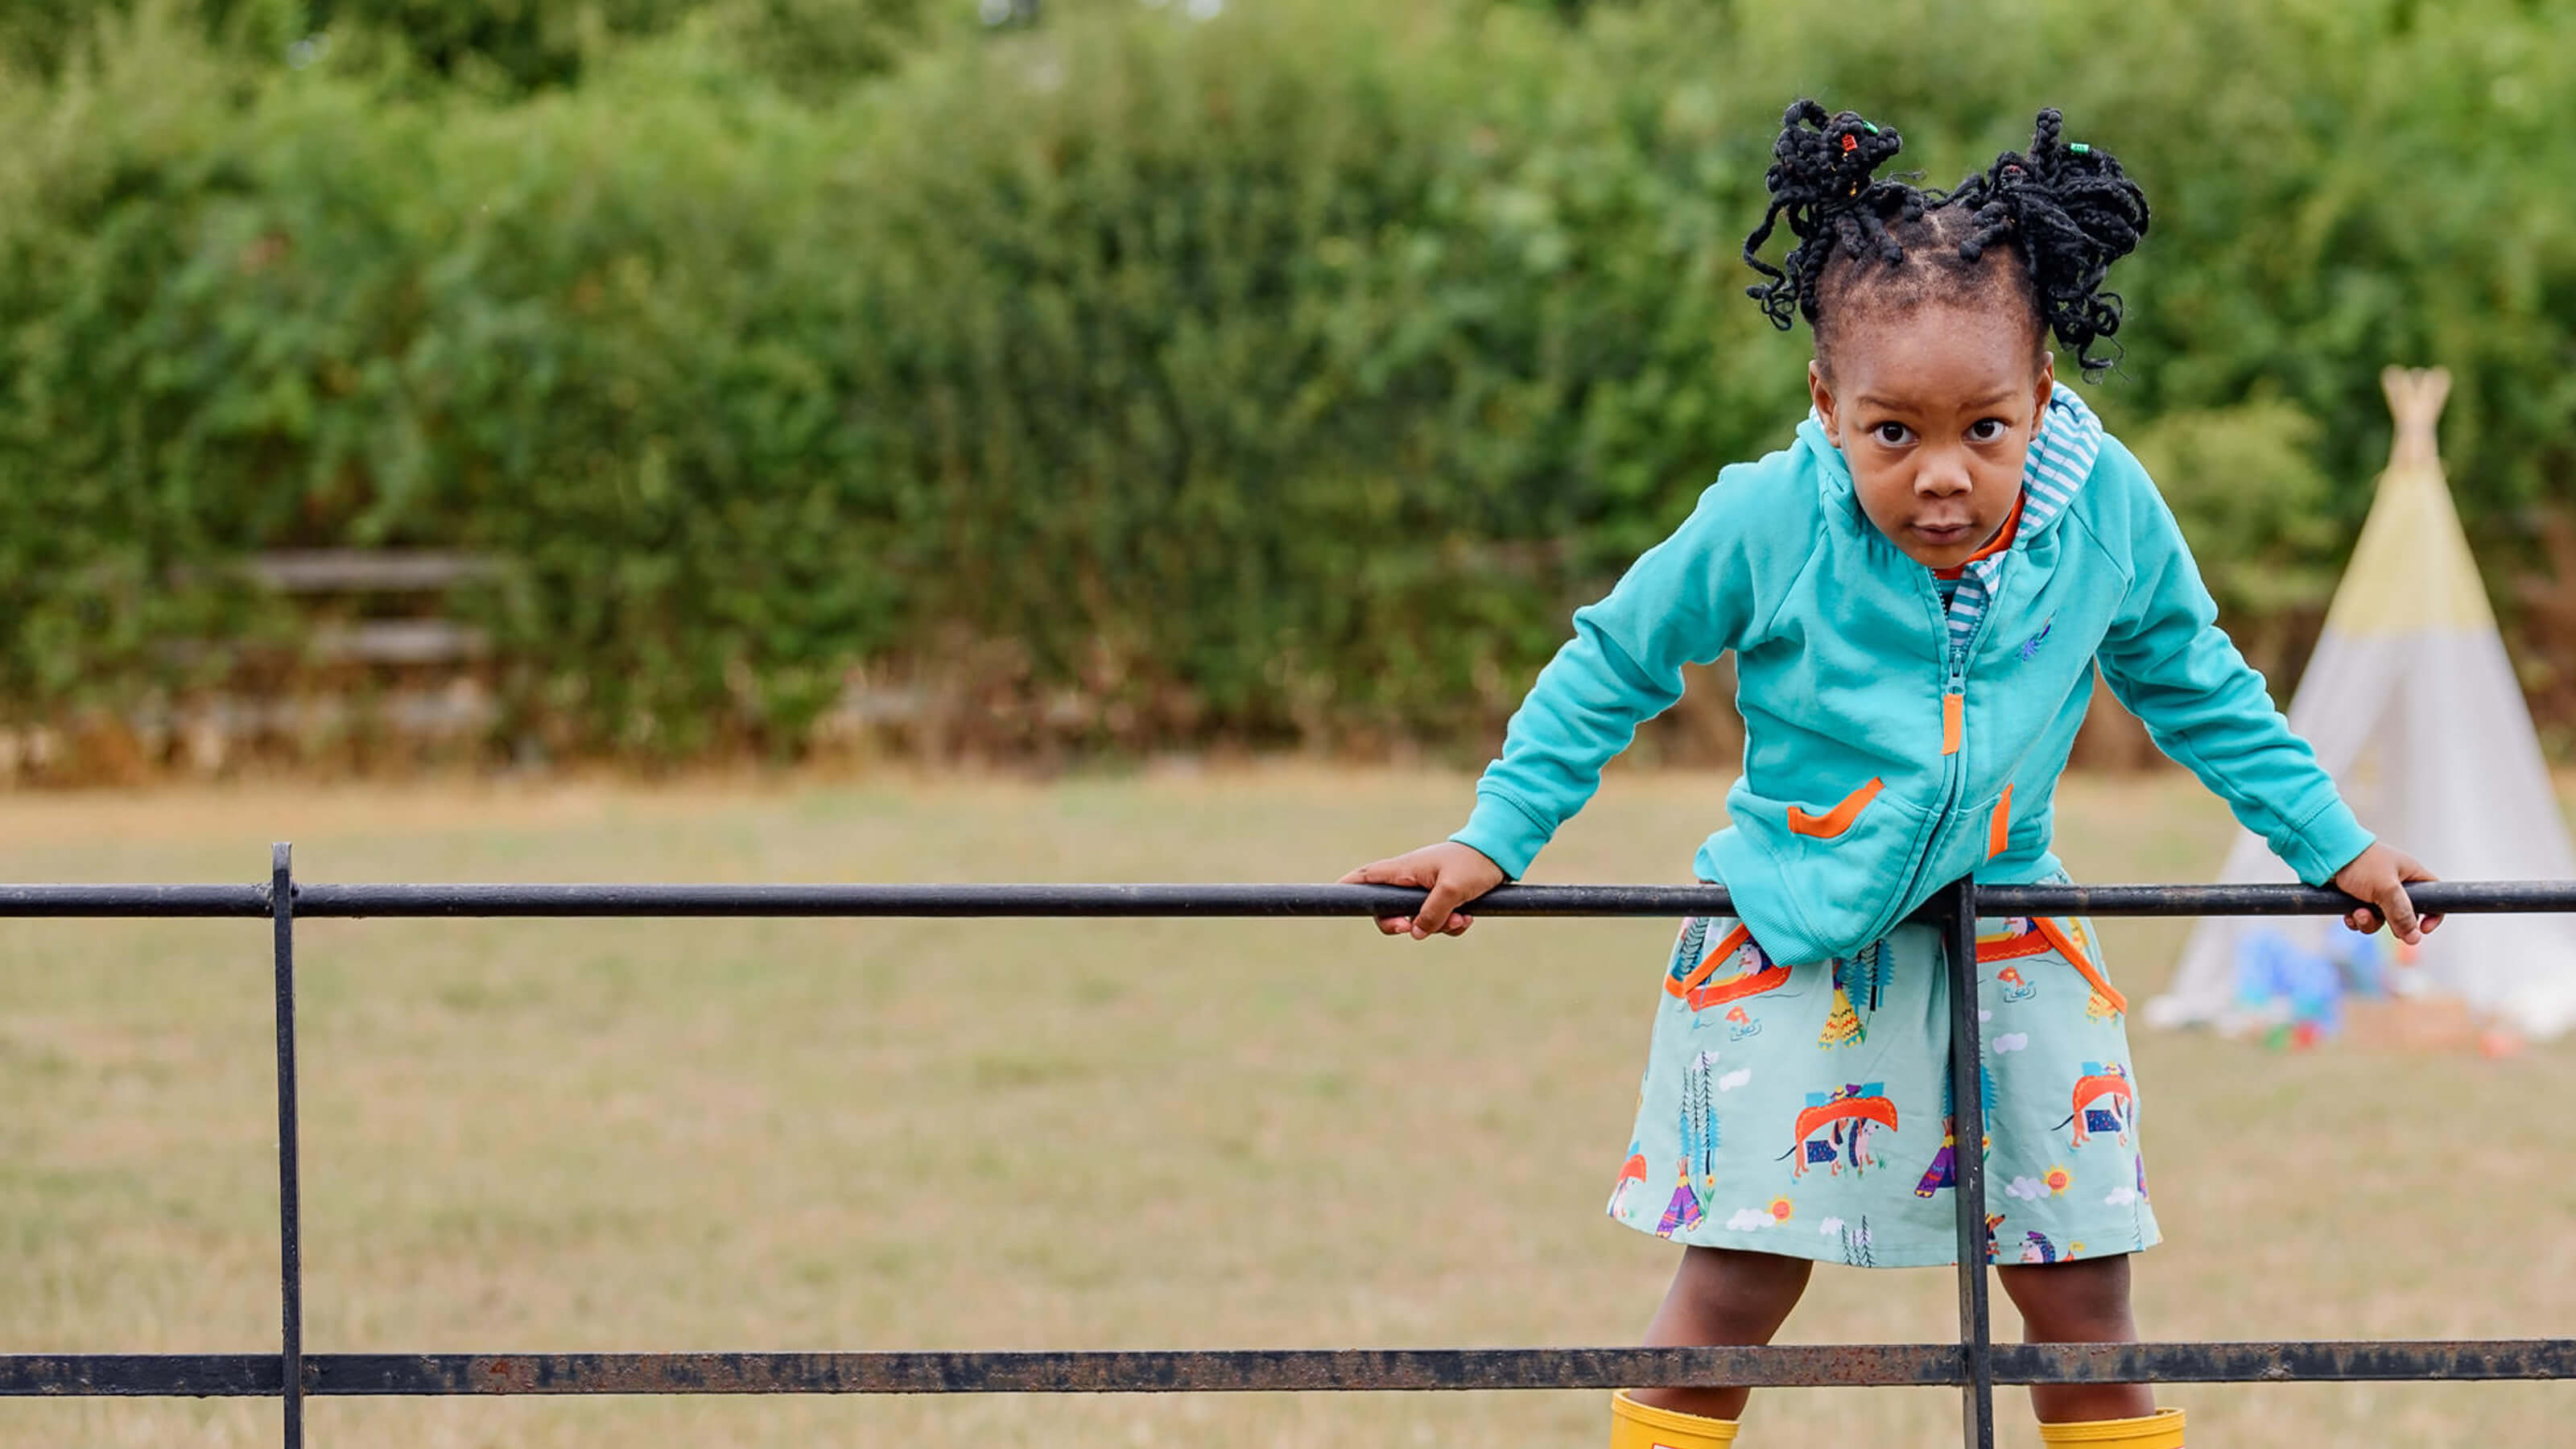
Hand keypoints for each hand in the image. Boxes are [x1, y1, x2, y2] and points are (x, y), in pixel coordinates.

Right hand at [1340, 842, 1506, 938]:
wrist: (1500, 855)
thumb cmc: (1473, 864)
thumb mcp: (1452, 890)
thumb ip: (1431, 913)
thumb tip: (1416, 933)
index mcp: (1405, 870)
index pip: (1367, 877)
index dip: (1348, 887)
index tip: (1335, 896)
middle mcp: (1411, 880)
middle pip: (1389, 911)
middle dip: (1403, 925)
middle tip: (1414, 929)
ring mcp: (1427, 890)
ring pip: (1419, 920)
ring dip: (1439, 926)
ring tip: (1460, 918)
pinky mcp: (1443, 898)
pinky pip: (1439, 921)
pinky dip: (1452, 924)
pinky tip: (1468, 917)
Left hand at [2329, 843, 2441, 945]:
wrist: (2323, 854)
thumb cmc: (2360, 863)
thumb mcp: (2386, 888)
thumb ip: (2402, 913)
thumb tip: (2415, 938)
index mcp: (2410, 874)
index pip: (2434, 895)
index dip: (2433, 914)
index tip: (2424, 929)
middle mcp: (2394, 883)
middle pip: (2404, 914)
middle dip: (2392, 922)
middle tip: (2382, 918)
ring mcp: (2374, 891)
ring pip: (2381, 919)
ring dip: (2369, 922)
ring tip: (2358, 912)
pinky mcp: (2355, 897)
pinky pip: (2362, 917)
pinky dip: (2356, 919)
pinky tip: (2348, 915)